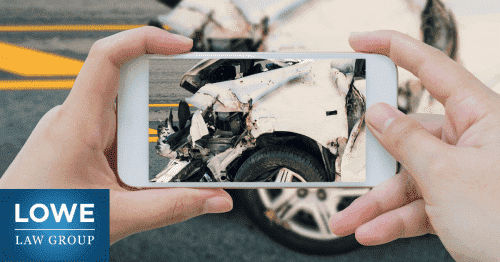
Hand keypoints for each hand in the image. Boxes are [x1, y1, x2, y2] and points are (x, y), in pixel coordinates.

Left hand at [0, 27, 232, 243]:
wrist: (12, 238)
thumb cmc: (44, 224)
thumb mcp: (118, 217)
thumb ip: (173, 208)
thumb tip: (216, 198)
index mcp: (77, 125)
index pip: (108, 58)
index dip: (146, 40)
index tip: (181, 45)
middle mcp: (75, 119)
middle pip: (127, 86)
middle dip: (159, 101)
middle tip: (184, 117)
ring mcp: (77, 129)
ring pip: (124, 112)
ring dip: (145, 133)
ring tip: (145, 166)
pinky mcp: (81, 142)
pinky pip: (117, 129)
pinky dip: (135, 144)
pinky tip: (136, 171)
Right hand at [329, 30, 499, 260]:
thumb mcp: (445, 175)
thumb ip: (406, 141)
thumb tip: (380, 115)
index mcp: (480, 116)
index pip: (431, 67)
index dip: (393, 47)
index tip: (361, 40)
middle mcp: (472, 140)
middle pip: (408, 137)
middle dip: (375, 162)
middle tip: (351, 169)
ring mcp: (463, 173)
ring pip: (408, 179)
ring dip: (377, 203)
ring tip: (351, 219)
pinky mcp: (457, 202)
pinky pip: (417, 205)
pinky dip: (394, 219)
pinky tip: (373, 230)